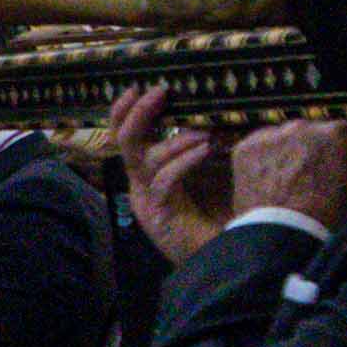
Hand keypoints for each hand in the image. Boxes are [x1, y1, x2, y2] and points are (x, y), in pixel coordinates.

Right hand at [107, 87, 234, 259]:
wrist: (221, 260)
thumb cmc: (216, 217)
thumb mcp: (207, 175)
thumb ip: (200, 149)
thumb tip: (214, 115)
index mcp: (147, 173)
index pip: (126, 136)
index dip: (125, 111)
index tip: (138, 86)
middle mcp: (140, 184)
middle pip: (125, 142)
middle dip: (139, 113)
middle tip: (159, 92)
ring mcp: (147, 201)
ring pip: (146, 160)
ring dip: (176, 140)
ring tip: (205, 132)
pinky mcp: (159, 216)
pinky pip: (165, 181)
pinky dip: (184, 161)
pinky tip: (206, 149)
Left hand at [226, 118, 346, 231]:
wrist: (284, 236)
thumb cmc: (327, 219)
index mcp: (340, 133)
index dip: (344, 150)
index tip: (341, 163)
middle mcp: (306, 125)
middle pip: (313, 132)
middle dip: (313, 150)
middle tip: (310, 176)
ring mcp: (273, 134)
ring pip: (284, 138)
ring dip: (287, 153)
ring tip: (286, 181)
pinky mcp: (247, 146)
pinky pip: (258, 147)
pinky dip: (262, 160)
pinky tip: (266, 181)